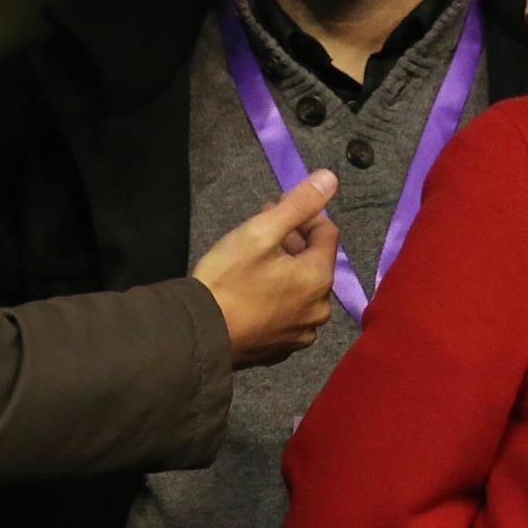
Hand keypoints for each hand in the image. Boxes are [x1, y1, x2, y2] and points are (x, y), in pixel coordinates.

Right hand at [193, 171, 339, 368]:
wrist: (197, 335)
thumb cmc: (228, 280)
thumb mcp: (260, 232)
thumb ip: (298, 204)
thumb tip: (330, 178)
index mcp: (318, 279)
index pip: (328, 233)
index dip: (304, 215)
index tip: (276, 206)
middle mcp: (319, 310)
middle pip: (315, 263)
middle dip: (293, 240)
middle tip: (261, 228)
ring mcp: (300, 334)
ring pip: (301, 290)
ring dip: (286, 269)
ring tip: (255, 259)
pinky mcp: (281, 349)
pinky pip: (288, 314)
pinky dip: (277, 298)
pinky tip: (252, 292)